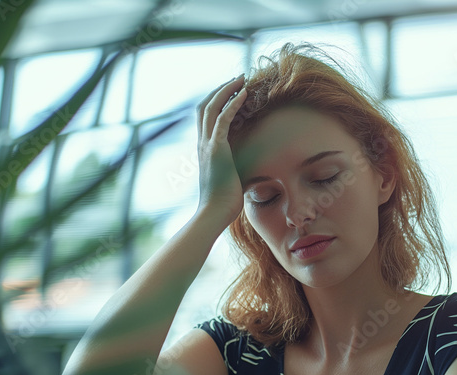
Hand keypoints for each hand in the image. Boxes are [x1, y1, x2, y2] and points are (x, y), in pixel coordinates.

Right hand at [196, 74, 247, 226]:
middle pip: (204, 106)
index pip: (205, 116)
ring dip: (227, 90)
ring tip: (242, 79)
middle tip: (237, 79)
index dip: (217, 100)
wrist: (214, 213)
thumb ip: (237, 168)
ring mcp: (207, 145)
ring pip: (211, 107)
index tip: (232, 91)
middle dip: (221, 89)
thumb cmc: (224, 202)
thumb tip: (254, 168)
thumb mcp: (231, 178)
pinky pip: (222, 119)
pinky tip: (244, 93)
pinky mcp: (216, 149)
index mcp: (204, 149)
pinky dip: (233, 103)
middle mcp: (202, 143)